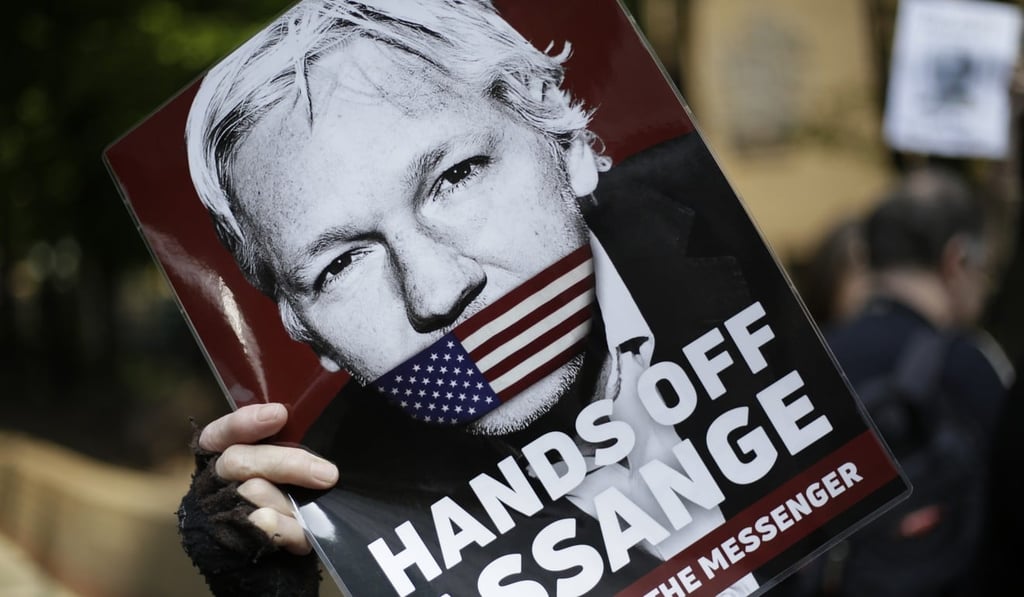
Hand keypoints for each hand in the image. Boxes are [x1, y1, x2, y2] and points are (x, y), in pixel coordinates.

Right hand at [199, 402, 338, 554]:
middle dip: (289, 464)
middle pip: (240, 460)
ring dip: (289, 504)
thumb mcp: (281, 472)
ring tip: (310, 515)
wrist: (273, 565)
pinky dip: (288, 531)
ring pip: (253, 492)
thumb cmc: (284, 502)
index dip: (245, 422)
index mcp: (224, 455)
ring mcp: (218, 511)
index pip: (222, 432)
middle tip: (327, 474)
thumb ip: (287, 453)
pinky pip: (262, 526)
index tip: (279, 414)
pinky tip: (302, 538)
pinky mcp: (230, 541)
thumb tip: (317, 447)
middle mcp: (215, 481)